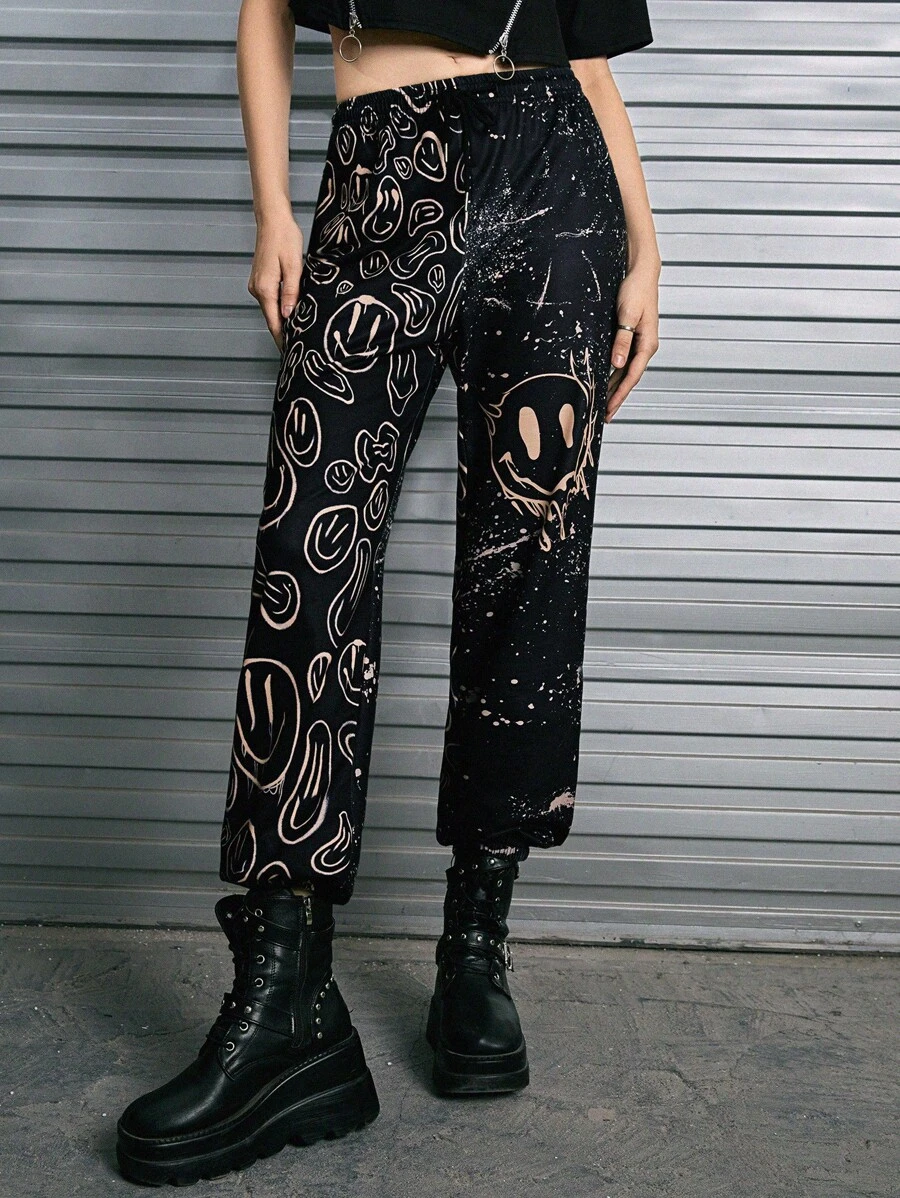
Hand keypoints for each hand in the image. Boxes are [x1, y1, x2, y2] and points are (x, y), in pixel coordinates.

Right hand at [247, 210, 304, 352]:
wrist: (272, 219)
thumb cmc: (285, 238)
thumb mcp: (294, 266)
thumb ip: (291, 292)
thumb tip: (288, 315)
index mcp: (265, 289)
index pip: (274, 323)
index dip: (282, 339)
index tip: (290, 354)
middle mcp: (257, 289)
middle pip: (271, 319)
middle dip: (283, 334)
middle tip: (298, 348)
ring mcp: (257, 285)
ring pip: (271, 310)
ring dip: (282, 321)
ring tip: (297, 334)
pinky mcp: (260, 280)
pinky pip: (270, 300)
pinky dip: (279, 309)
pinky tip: (290, 313)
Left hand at [605, 261, 659, 421]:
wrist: (640, 272)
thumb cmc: (635, 290)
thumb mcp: (627, 315)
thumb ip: (622, 340)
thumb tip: (617, 365)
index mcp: (647, 344)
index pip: (632, 376)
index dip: (620, 395)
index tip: (609, 410)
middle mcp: (644, 347)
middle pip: (628, 379)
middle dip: (616, 398)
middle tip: (603, 417)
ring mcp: (638, 343)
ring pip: (624, 372)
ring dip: (614, 388)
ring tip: (601, 405)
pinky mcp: (630, 337)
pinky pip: (621, 362)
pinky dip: (613, 374)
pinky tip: (603, 382)